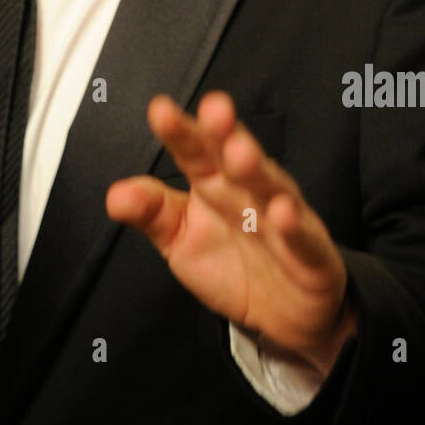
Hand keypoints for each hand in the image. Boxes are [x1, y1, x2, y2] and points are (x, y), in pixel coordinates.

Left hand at [105, 91, 356, 372]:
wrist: (284, 314)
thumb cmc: (231, 265)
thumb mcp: (181, 240)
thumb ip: (151, 213)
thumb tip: (115, 195)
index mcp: (215, 183)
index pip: (195, 152)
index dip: (180, 132)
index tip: (160, 111)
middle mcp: (248, 192)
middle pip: (235, 158)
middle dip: (225, 133)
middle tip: (214, 110)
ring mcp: (282, 218)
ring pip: (270, 187)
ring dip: (257, 169)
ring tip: (240, 153)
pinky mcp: (310, 252)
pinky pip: (302, 237)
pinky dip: (294, 226)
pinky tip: (283, 213)